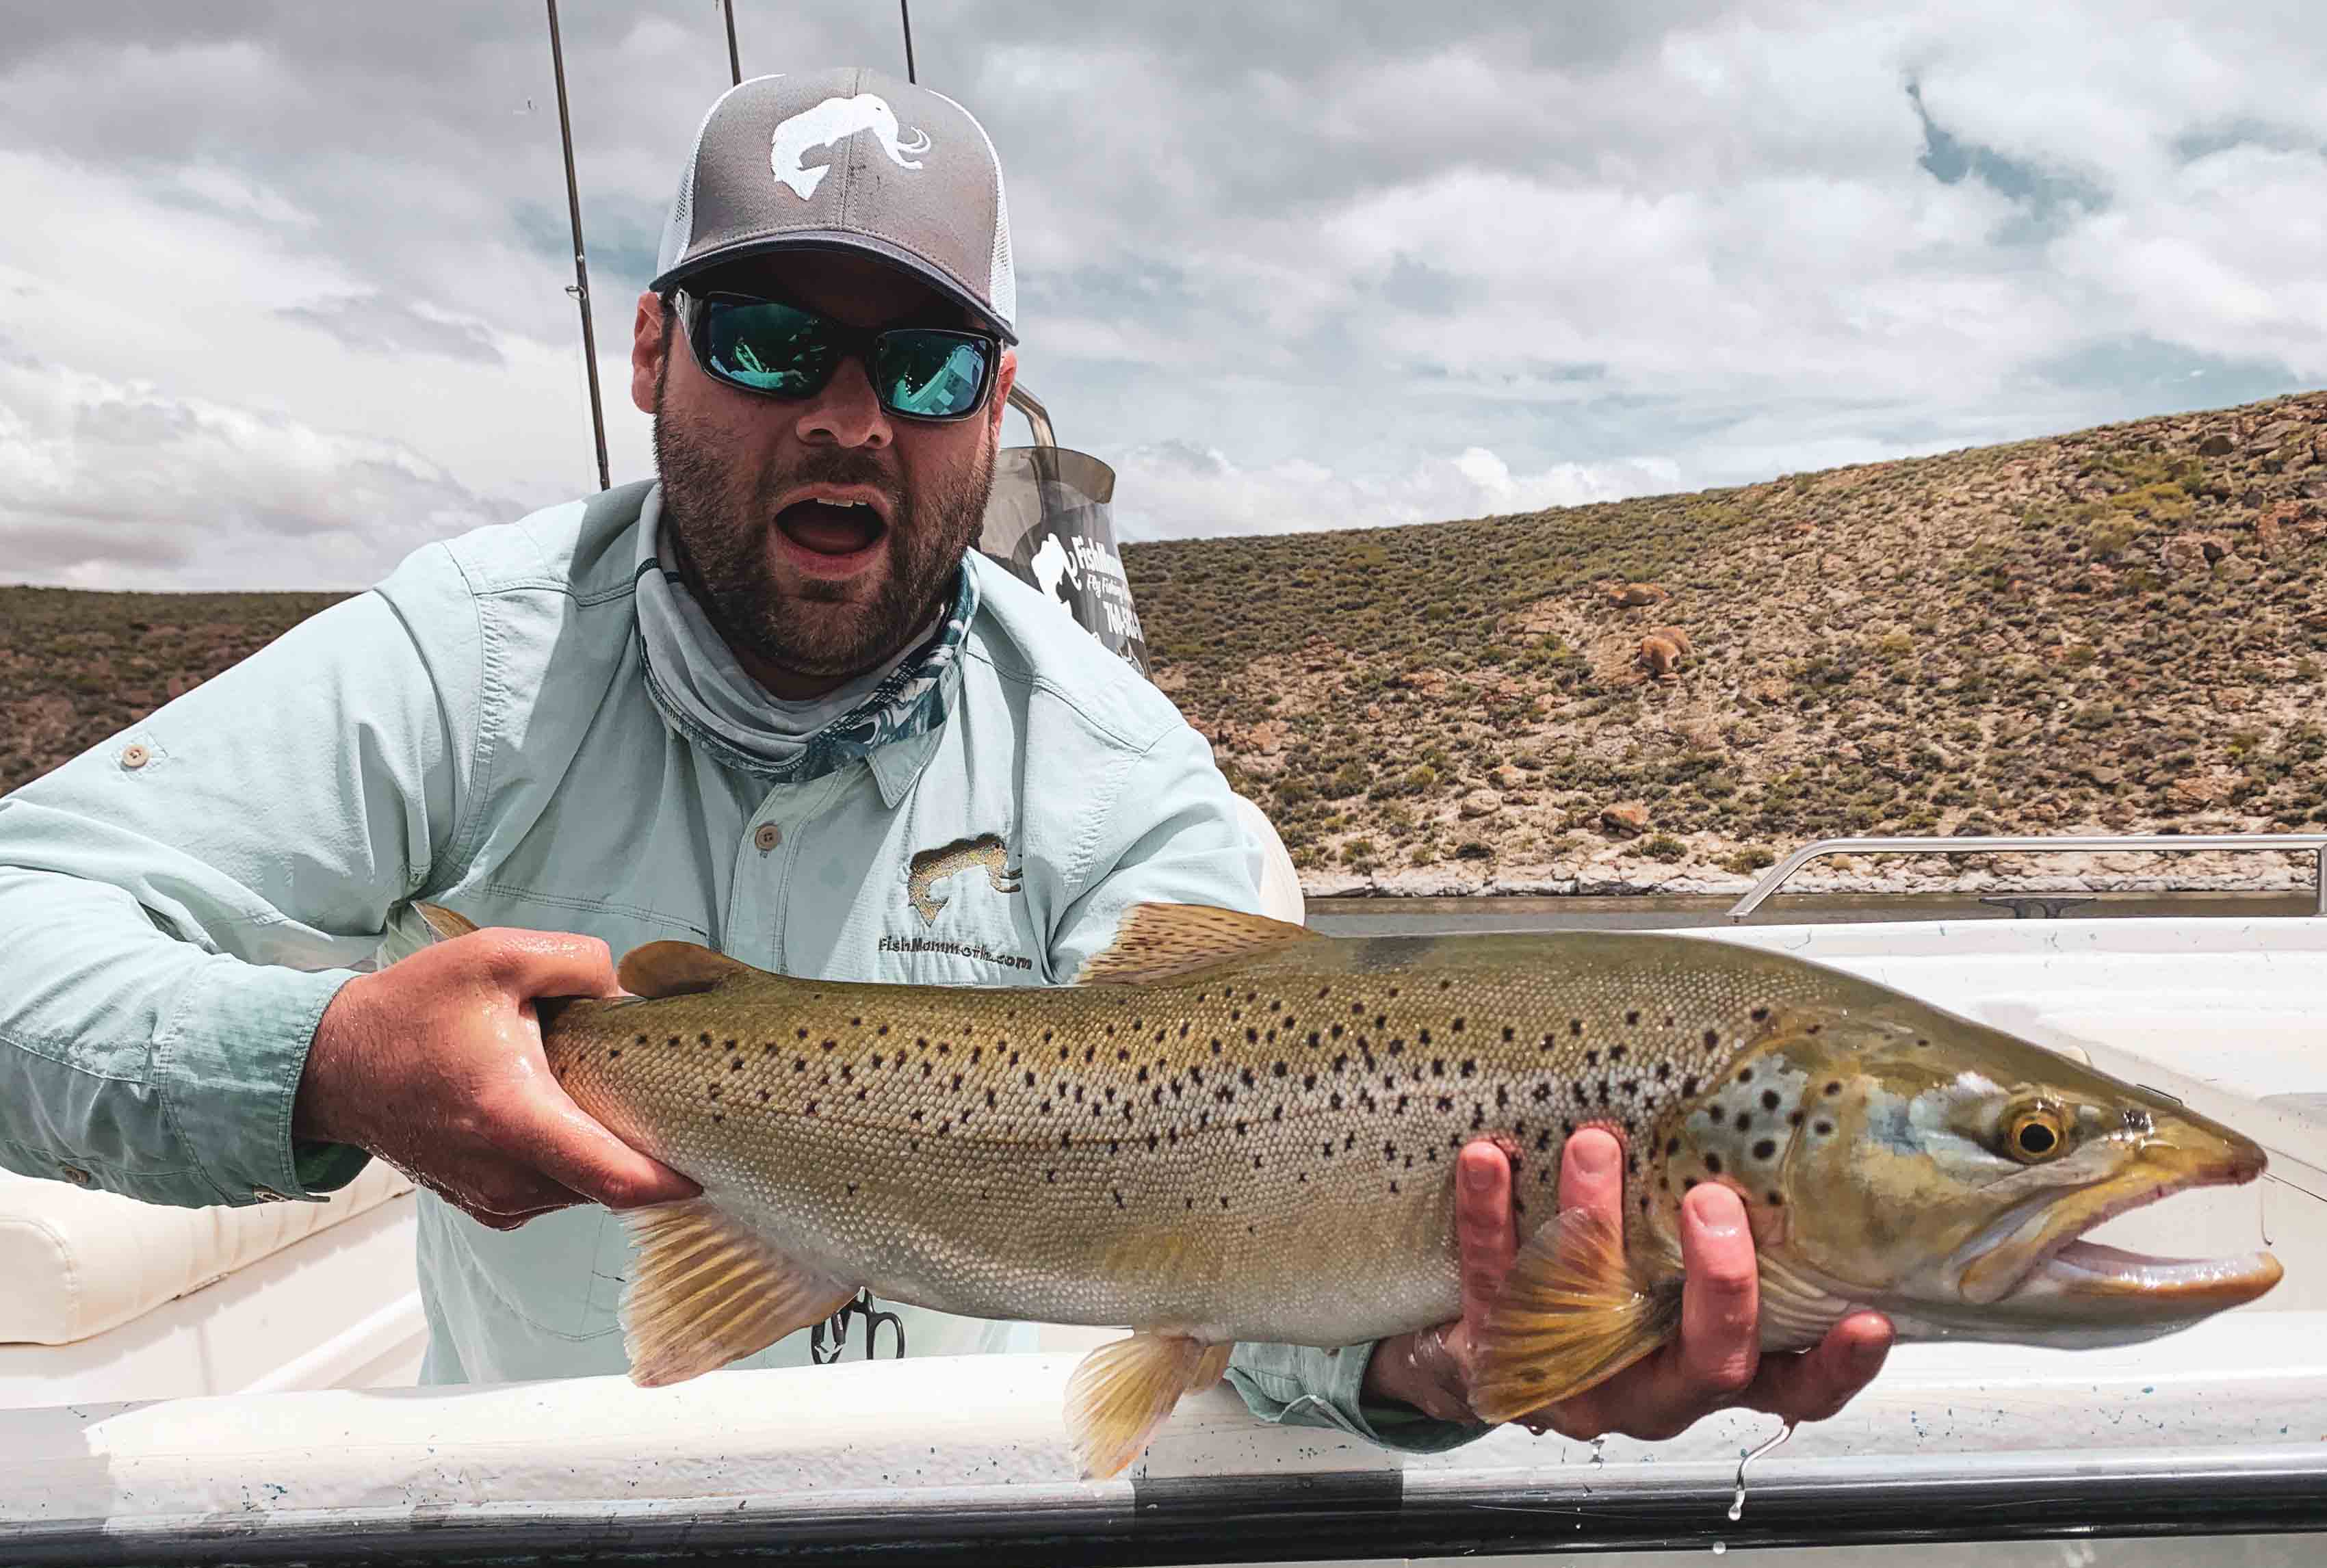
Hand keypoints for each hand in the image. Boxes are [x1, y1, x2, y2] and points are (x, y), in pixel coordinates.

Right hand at [296, 923, 698, 1229]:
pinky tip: (573, 1118)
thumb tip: (629, 993)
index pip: (616, 1178)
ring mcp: (492, 1199)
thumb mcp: (497, 956)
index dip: (674, 1181)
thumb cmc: (411, 1011)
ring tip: (615, 1101)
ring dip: (606, 1154)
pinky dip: (574, 1163)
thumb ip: (578, 961)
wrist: (333, 1066)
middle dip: (647, 1152)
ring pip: (583, 1190)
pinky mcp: (483, 1204)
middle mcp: (506, 1176)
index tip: (714, 1164)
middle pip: (609, 1184)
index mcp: (515, 1119)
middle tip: (677, 1107)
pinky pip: (552, 1192)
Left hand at [1363, 1130, 1892, 1437]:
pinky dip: (1490, 1216)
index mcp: (1716, 1367)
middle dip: (1718, 1283)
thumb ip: (1728, 1232)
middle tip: (1711, 1202)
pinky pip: (1492, 1284)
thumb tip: (1789, 1128)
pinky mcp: (1498, 1356)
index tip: (1868, 1318)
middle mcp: (1656, 1387)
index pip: (1797, 1388)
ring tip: (1593, 1144)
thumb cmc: (1614, 1290)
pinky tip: (1487, 1158)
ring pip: (1594, 1314)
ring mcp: (1578, 1382)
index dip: (1837, 1366)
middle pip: (1709, 1361)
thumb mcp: (1679, 1270)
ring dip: (1594, 1224)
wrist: (1489, 1346)